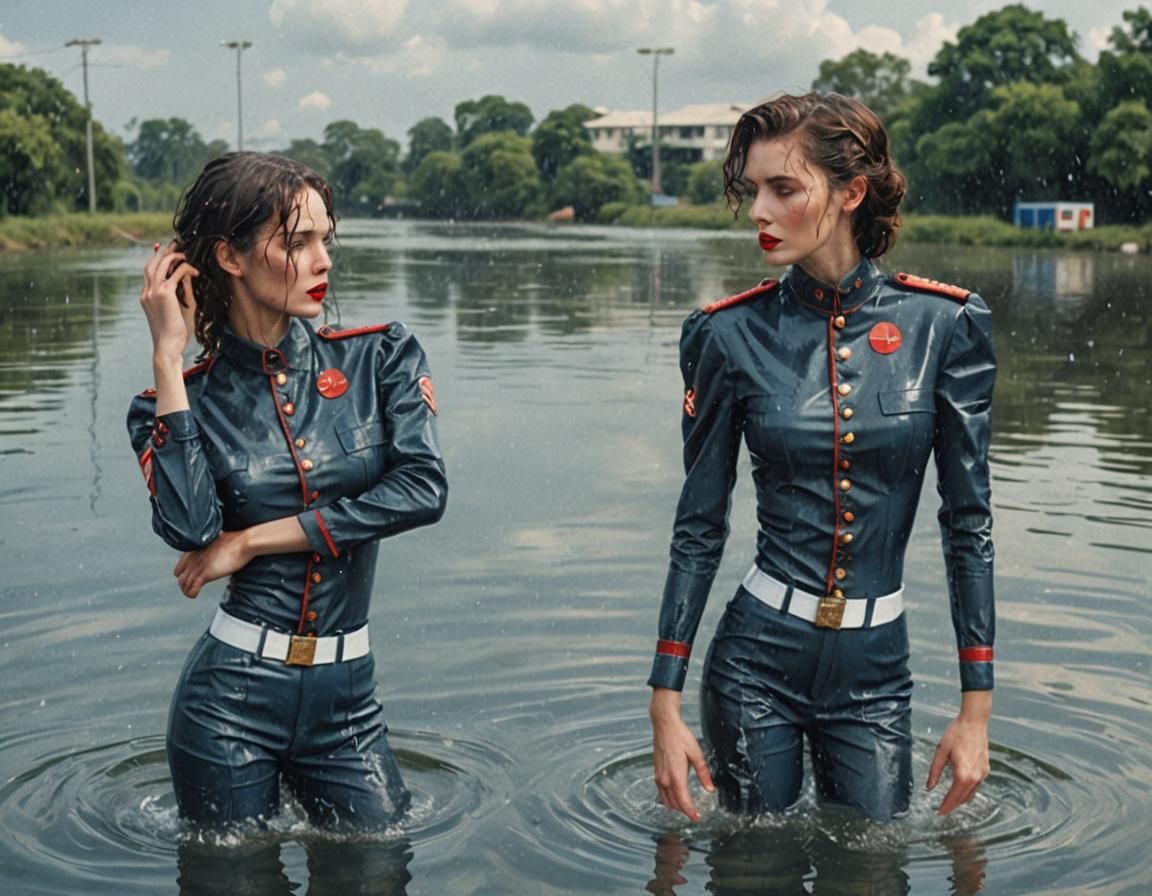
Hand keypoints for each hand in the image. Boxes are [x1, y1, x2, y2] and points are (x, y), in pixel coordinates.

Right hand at [140, 241, 198, 360]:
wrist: (168, 346)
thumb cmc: (175, 333)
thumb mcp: (178, 310)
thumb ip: (181, 292)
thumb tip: (187, 278)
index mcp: (146, 296)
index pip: (149, 271)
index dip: (157, 259)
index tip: (165, 249)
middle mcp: (146, 292)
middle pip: (152, 263)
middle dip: (164, 251)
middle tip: (176, 243)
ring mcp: (153, 292)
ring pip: (161, 264)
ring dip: (174, 256)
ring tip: (186, 254)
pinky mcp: (164, 294)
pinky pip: (175, 273)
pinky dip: (185, 268)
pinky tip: (195, 271)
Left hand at [173, 530, 249, 597]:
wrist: (244, 543)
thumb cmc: (237, 540)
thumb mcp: (218, 541)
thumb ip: (211, 547)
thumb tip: (216, 549)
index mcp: (196, 548)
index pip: (181, 565)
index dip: (185, 572)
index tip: (191, 577)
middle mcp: (194, 557)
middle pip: (180, 575)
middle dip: (184, 582)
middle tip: (191, 587)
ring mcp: (198, 566)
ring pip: (184, 583)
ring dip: (186, 590)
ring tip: (192, 593)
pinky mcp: (205, 574)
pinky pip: (192, 587)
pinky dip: (191, 593)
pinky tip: (194, 595)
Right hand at [650, 688, 714, 821]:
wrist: (664, 725)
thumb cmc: (680, 737)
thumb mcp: (696, 754)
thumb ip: (703, 774)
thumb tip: (710, 789)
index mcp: (676, 775)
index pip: (683, 801)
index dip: (690, 812)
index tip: (697, 818)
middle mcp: (665, 779)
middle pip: (674, 804)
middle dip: (684, 811)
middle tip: (694, 815)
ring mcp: (658, 776)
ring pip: (666, 800)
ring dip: (676, 807)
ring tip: (686, 808)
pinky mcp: (656, 772)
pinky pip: (661, 792)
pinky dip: (668, 799)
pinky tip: (676, 797)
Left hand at [927, 690, 991, 814]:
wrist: (974, 722)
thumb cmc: (956, 734)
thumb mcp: (940, 751)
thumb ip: (934, 771)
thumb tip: (929, 787)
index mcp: (963, 774)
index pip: (953, 796)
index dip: (946, 806)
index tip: (939, 813)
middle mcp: (975, 777)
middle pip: (963, 798)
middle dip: (953, 806)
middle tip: (943, 811)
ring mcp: (983, 773)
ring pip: (971, 794)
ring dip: (961, 800)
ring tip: (950, 803)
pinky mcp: (986, 769)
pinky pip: (977, 786)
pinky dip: (969, 792)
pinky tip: (962, 791)